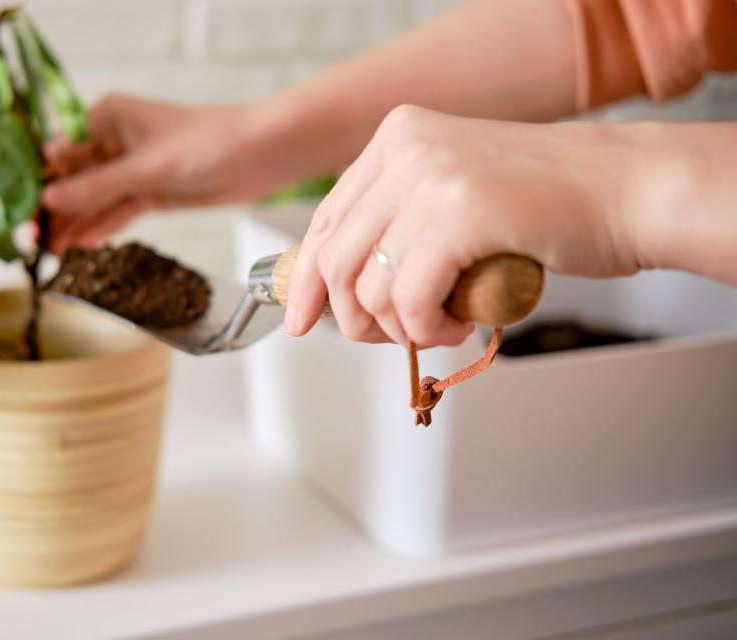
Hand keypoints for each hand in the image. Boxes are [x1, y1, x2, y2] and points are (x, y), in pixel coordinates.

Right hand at [42, 95, 287, 252]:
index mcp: (104, 117)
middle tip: (30, 243)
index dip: (37, 184)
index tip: (21, 214)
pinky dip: (100, 227)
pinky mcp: (150, 192)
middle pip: (72, 180)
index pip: (58, 153)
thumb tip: (47, 199)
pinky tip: (78, 246)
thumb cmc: (205, 143)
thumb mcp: (145, 168)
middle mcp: (113, 140)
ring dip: (73, 225)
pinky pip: (116, 212)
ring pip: (93, 200)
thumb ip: (96, 187)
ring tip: (48, 254)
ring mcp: (132, 168)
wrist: (258, 156)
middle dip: (53, 211)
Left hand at [283, 105, 646, 347]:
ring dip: (402, 328)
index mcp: (396, 138)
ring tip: (443, 325)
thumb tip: (341, 284)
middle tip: (395, 337)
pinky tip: (461, 323)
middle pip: (336, 261)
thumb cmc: (549, 203)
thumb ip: (399, 221)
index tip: (304, 320)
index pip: (325, 222)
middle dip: (354, 319)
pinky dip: (428, 329)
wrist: (628, 190)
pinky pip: (409, 300)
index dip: (307, 281)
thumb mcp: (454, 193)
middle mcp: (404, 148)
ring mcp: (430, 177)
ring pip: (369, 288)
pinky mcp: (460, 213)